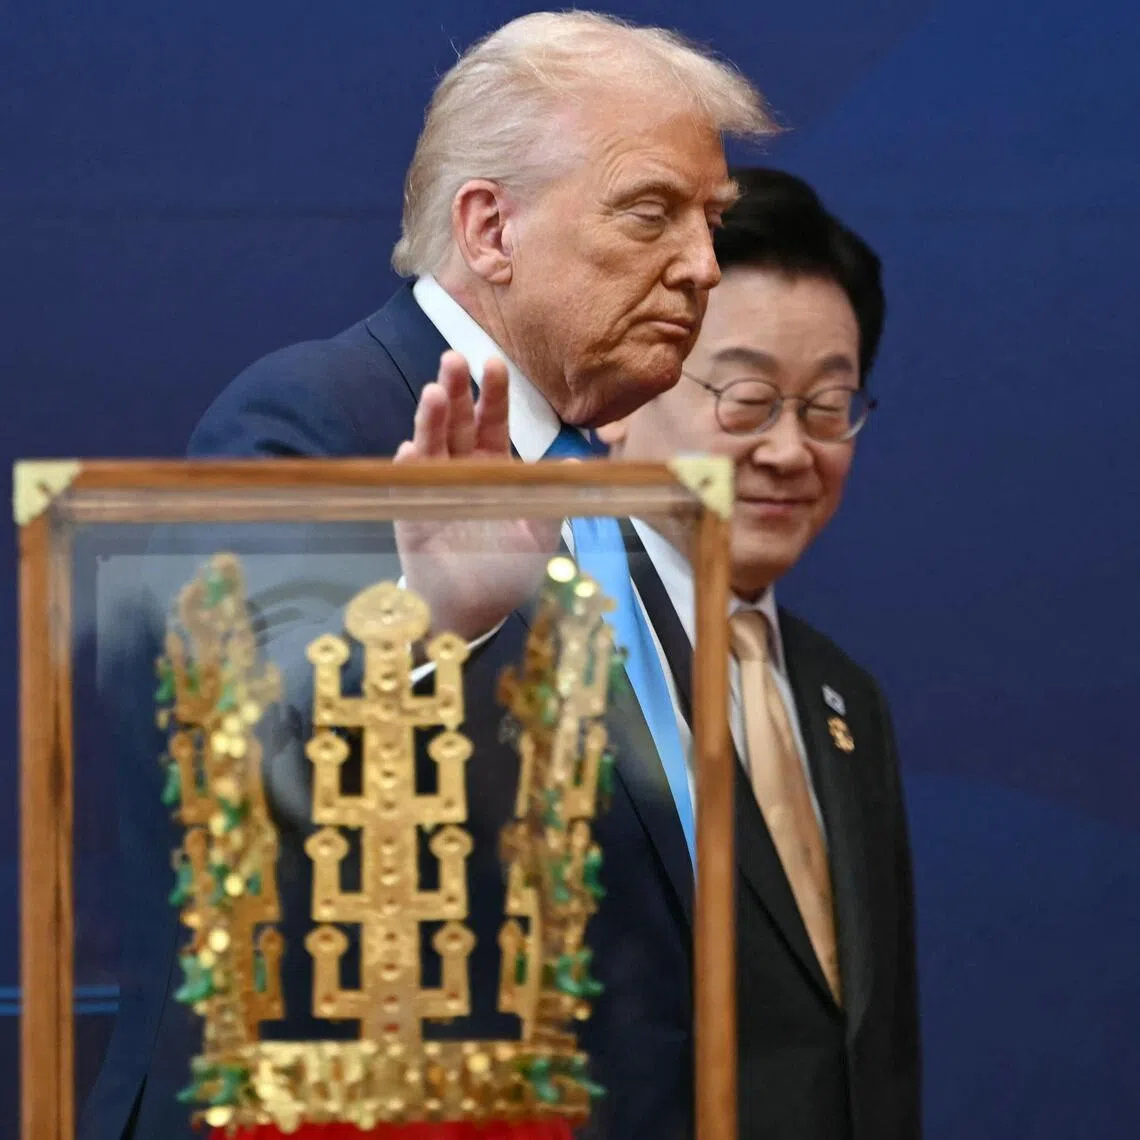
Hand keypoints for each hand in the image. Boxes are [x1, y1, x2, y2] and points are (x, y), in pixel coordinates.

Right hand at [393, 351, 560, 639]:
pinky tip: (409, 450)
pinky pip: (407, 487)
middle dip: (455, 391)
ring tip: (432, 394)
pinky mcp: (410, 516)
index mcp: (493, 466)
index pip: (493, 421)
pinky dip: (409, 468)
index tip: (494, 364)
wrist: (475, 609)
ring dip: (429, 420)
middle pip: (457, 422)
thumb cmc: (507, 568)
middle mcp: (460, 469)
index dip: (493, 394)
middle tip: (453, 359)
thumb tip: (579, 466)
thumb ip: (554, 497)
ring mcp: (431, 489)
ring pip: (430, 446)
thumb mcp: (540, 533)